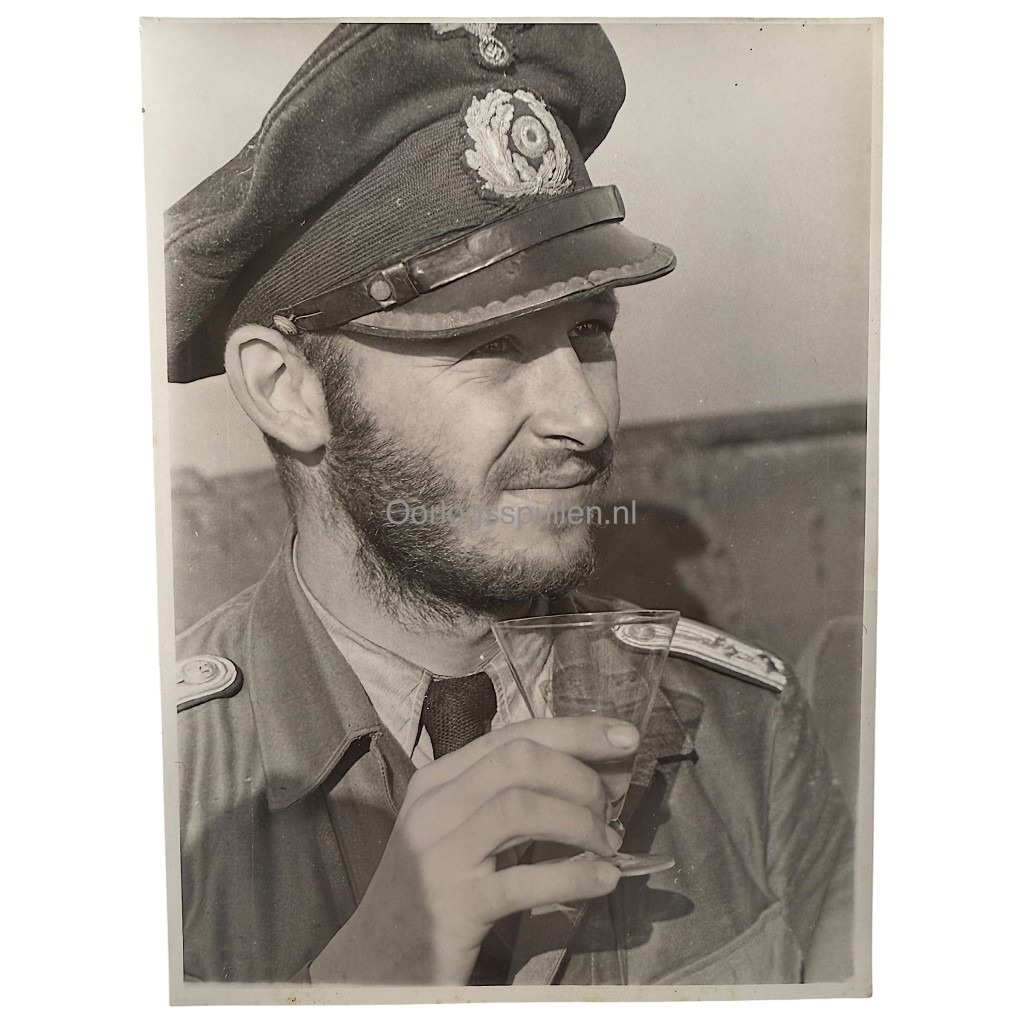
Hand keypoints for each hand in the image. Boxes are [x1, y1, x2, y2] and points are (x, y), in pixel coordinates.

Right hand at [308, 715, 639, 983]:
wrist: (374, 962)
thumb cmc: (430, 890)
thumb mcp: (461, 831)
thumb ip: (512, 798)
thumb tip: (596, 777)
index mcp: (438, 779)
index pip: (514, 734)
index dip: (576, 731)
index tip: (625, 736)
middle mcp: (434, 806)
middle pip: (520, 760)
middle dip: (581, 775)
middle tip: (611, 809)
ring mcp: (439, 854)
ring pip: (522, 807)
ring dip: (580, 821)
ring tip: (607, 846)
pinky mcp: (453, 905)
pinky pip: (524, 879)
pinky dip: (574, 875)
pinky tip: (603, 880)